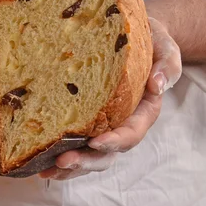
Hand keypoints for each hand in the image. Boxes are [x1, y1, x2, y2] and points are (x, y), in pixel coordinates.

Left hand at [39, 17, 181, 179]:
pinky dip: (58, 154)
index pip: (131, 133)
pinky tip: (38, 161)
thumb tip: (157, 85)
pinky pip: (75, 143)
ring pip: (89, 155)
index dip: (114, 141)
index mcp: (143, 111)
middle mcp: (123, 124)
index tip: (95, 142)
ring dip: (69, 166)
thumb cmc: (150, 42)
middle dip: (86, 161)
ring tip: (46, 170)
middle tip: (62, 161)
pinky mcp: (86, 121)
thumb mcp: (165, 47)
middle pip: (107, 153)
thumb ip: (167, 65)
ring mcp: (104, 125)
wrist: (132, 35)